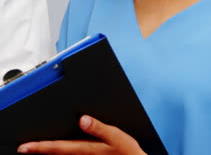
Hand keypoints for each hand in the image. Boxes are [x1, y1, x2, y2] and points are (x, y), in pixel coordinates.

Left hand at [17, 115, 146, 153]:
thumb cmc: (128, 153)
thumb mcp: (116, 136)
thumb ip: (99, 127)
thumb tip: (83, 118)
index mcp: (86, 148)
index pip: (58, 147)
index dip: (40, 147)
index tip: (25, 147)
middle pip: (56, 153)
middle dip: (40, 149)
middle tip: (24, 148)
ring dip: (49, 152)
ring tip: (38, 148)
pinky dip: (61, 154)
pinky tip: (59, 151)